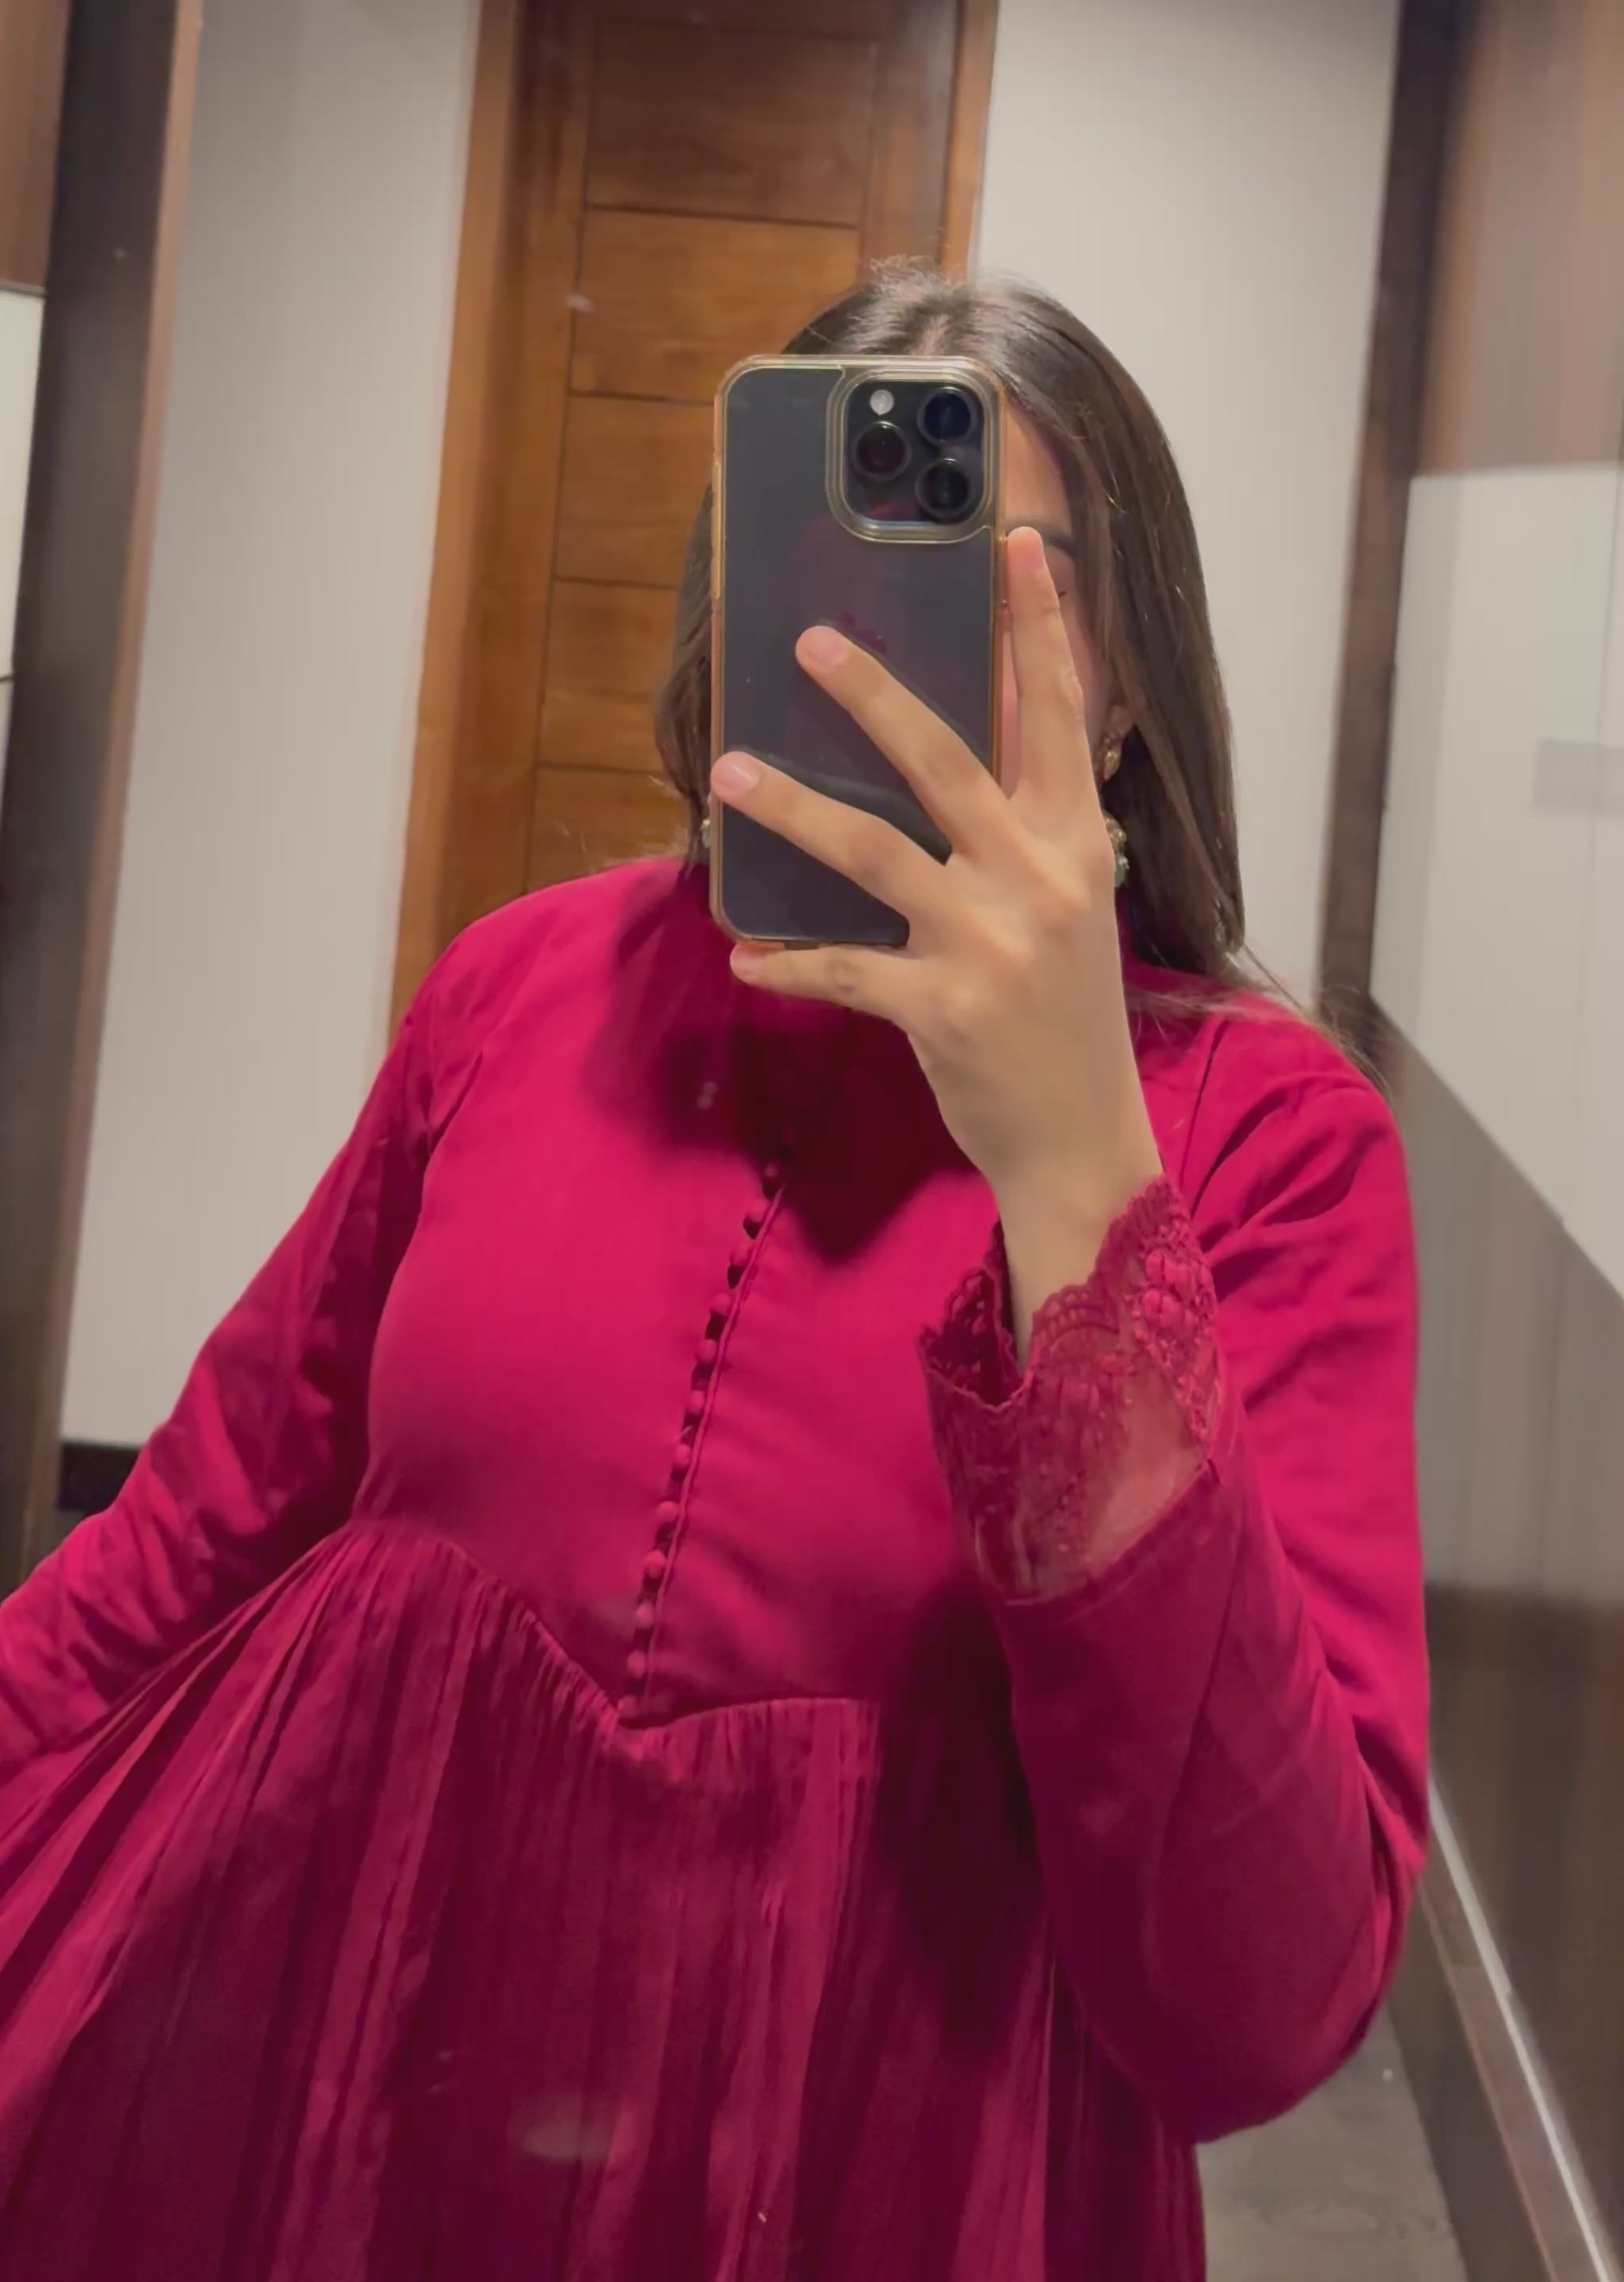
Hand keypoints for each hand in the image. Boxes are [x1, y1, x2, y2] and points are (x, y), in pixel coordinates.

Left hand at [711, 526, 1161, 1330]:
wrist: (1080, 1141)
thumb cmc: (1066, 1016)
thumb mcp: (1068, 910)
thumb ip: (1023, 834)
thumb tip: (945, 759)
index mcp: (1077, 845)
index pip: (1059, 715)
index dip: (1039, 625)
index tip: (1012, 541)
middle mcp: (1038, 880)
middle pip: (945, 760)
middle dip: (873, 694)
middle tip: (807, 641)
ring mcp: (987, 943)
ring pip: (870, 849)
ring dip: (790, 809)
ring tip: (729, 771)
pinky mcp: (938, 1007)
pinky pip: (839, 967)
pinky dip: (786, 960)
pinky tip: (747, 953)